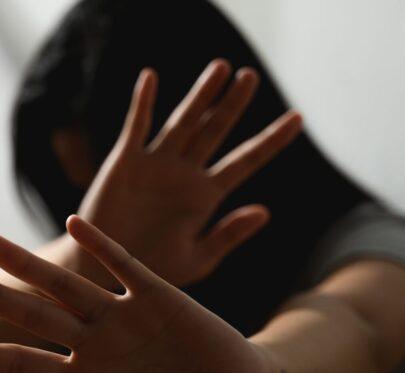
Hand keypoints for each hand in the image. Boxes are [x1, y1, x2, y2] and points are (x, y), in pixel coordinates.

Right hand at [76, 59, 302, 287]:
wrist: (105, 272)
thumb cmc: (152, 270)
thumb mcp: (197, 259)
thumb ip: (228, 235)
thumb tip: (264, 211)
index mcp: (207, 195)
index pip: (246, 159)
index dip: (272, 139)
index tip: (298, 117)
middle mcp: (185, 173)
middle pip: (216, 130)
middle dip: (233, 104)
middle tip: (251, 76)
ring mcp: (156, 164)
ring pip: (183, 121)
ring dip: (200, 96)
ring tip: (220, 68)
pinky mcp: (126, 162)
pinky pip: (137, 127)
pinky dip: (143, 103)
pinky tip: (151, 77)